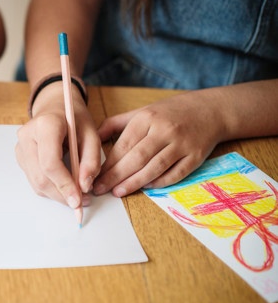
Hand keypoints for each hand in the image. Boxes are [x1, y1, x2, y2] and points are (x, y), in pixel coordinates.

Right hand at [15, 83, 100, 206]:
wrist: (55, 107)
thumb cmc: (74, 119)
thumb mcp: (92, 134)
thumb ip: (91, 160)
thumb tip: (85, 186)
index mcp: (45, 125)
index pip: (50, 163)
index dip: (64, 184)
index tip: (78, 200)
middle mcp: (27, 136)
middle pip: (41, 177)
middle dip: (62, 194)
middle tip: (82, 201)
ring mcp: (20, 147)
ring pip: (36, 183)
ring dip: (57, 194)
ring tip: (76, 194)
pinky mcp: (20, 156)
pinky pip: (34, 180)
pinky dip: (50, 188)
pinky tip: (64, 185)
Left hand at [94, 93, 224, 196]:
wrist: (211, 110)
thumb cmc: (170, 113)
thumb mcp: (141, 112)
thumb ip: (116, 124)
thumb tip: (92, 138)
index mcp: (147, 118)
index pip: (124, 145)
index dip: (108, 163)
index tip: (94, 175)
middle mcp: (164, 130)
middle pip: (136, 158)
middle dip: (115, 176)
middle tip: (100, 189)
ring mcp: (182, 144)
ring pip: (154, 167)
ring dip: (134, 183)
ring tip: (117, 192)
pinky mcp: (196, 156)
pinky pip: (175, 174)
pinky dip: (159, 183)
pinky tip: (145, 188)